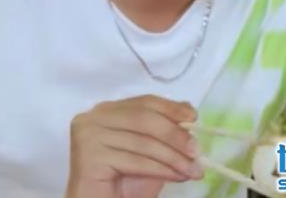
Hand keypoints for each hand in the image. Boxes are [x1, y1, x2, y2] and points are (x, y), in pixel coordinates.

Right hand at [64, 95, 203, 197]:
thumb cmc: (123, 182)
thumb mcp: (149, 152)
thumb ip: (161, 133)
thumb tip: (188, 110)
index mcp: (106, 111)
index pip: (143, 102)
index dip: (170, 108)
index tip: (193, 118)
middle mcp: (93, 118)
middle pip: (143, 118)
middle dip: (174, 134)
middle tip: (197, 151)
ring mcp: (88, 136)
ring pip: (142, 142)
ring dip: (173, 157)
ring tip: (193, 170)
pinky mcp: (89, 157)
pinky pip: (134, 160)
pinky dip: (161, 169)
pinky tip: (177, 176)